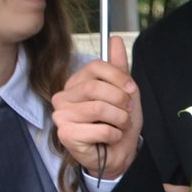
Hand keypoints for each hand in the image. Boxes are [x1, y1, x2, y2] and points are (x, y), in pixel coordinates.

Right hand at [51, 36, 141, 178]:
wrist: (119, 151)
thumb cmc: (118, 121)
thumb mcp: (124, 91)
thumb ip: (118, 66)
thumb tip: (113, 39)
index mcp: (75, 83)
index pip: (94, 67)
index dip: (118, 77)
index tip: (130, 90)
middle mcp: (62, 97)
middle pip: (96, 87)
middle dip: (120, 101)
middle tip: (125, 112)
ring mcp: (61, 116)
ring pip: (99, 109)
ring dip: (120, 119)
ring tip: (118, 125)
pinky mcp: (65, 135)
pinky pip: (101, 130)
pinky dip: (114, 135)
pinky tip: (110, 138)